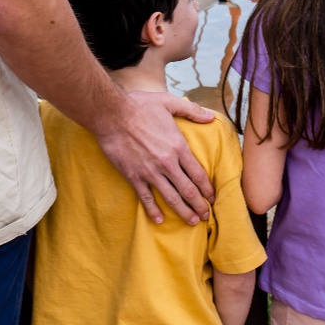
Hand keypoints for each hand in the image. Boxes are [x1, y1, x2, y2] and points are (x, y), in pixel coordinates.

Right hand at [94, 91, 216, 223]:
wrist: (112, 115)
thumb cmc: (141, 106)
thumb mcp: (170, 103)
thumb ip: (192, 111)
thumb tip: (210, 117)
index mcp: (179, 147)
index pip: (198, 173)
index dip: (207, 188)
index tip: (212, 197)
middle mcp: (167, 163)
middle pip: (188, 189)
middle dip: (199, 204)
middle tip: (206, 216)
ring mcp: (150, 172)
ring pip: (170, 197)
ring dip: (182, 211)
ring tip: (192, 221)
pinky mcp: (133, 176)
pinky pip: (145, 197)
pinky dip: (152, 210)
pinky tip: (159, 220)